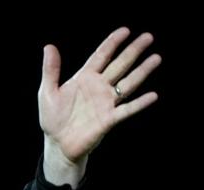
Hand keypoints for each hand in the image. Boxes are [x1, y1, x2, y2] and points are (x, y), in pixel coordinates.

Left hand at [38, 27, 160, 187]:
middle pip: (120, 65)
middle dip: (133, 51)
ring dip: (142, 71)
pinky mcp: (109, 119)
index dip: (113, 43)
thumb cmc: (52, 119)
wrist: (58, 144)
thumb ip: (51, 70)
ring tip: (156, 58)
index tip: (126, 30)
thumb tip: (49, 46)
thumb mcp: (47, 92)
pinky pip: (127, 109)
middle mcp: (98, 87)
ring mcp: (106, 103)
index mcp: (84, 78)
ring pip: (128, 83)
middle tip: (148, 37)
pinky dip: (139, 103)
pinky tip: (152, 95)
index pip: (101, 56)